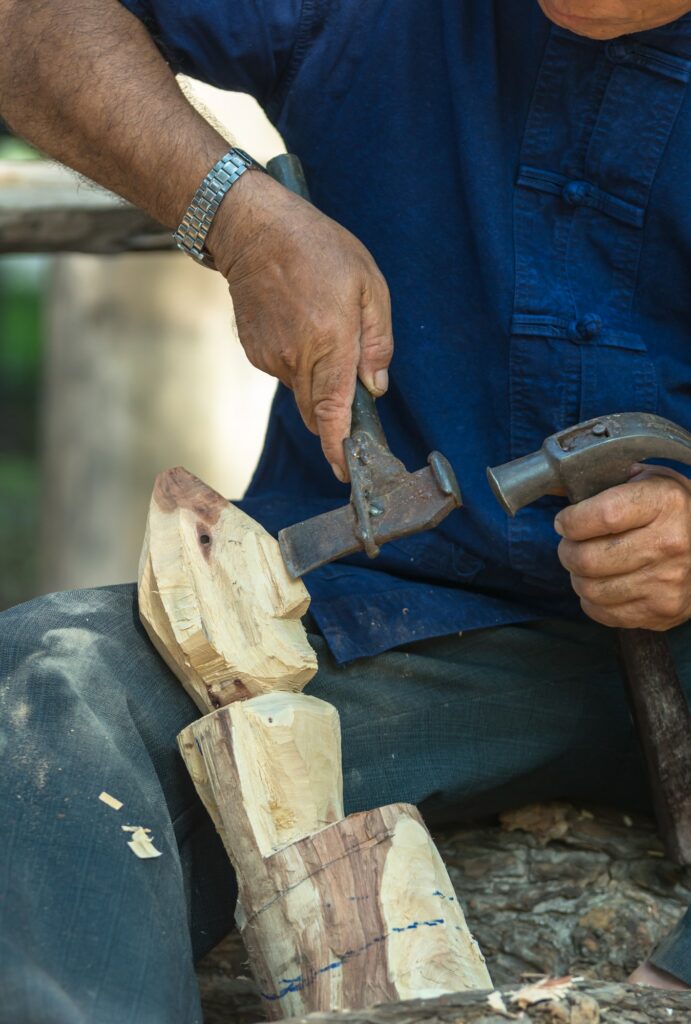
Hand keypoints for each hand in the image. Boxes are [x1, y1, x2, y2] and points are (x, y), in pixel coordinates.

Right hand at [207, 171, 392, 480]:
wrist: (253, 229)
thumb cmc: (318, 249)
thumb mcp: (369, 284)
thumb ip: (378, 340)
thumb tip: (376, 386)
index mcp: (329, 342)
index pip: (333, 412)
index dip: (339, 448)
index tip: (346, 472)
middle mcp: (296, 358)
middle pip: (318, 411)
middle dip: (336, 413)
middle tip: (353, 386)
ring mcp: (271, 357)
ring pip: (303, 390)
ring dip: (319, 377)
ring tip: (323, 326)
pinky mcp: (255, 352)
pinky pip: (286, 371)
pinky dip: (300, 360)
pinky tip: (301, 322)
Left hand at [554, 466, 690, 629]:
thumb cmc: (673, 512)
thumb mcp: (651, 481)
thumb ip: (608, 480)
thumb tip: (557, 483)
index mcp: (666, 503)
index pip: (603, 515)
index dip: (572, 520)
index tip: (564, 521)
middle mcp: (669, 543)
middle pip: (589, 559)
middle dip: (568, 551)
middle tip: (571, 545)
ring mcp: (667, 582)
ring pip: (590, 589)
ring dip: (578, 577)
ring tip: (587, 564)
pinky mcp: (661, 611)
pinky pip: (603, 612)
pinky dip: (592, 599)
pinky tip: (604, 583)